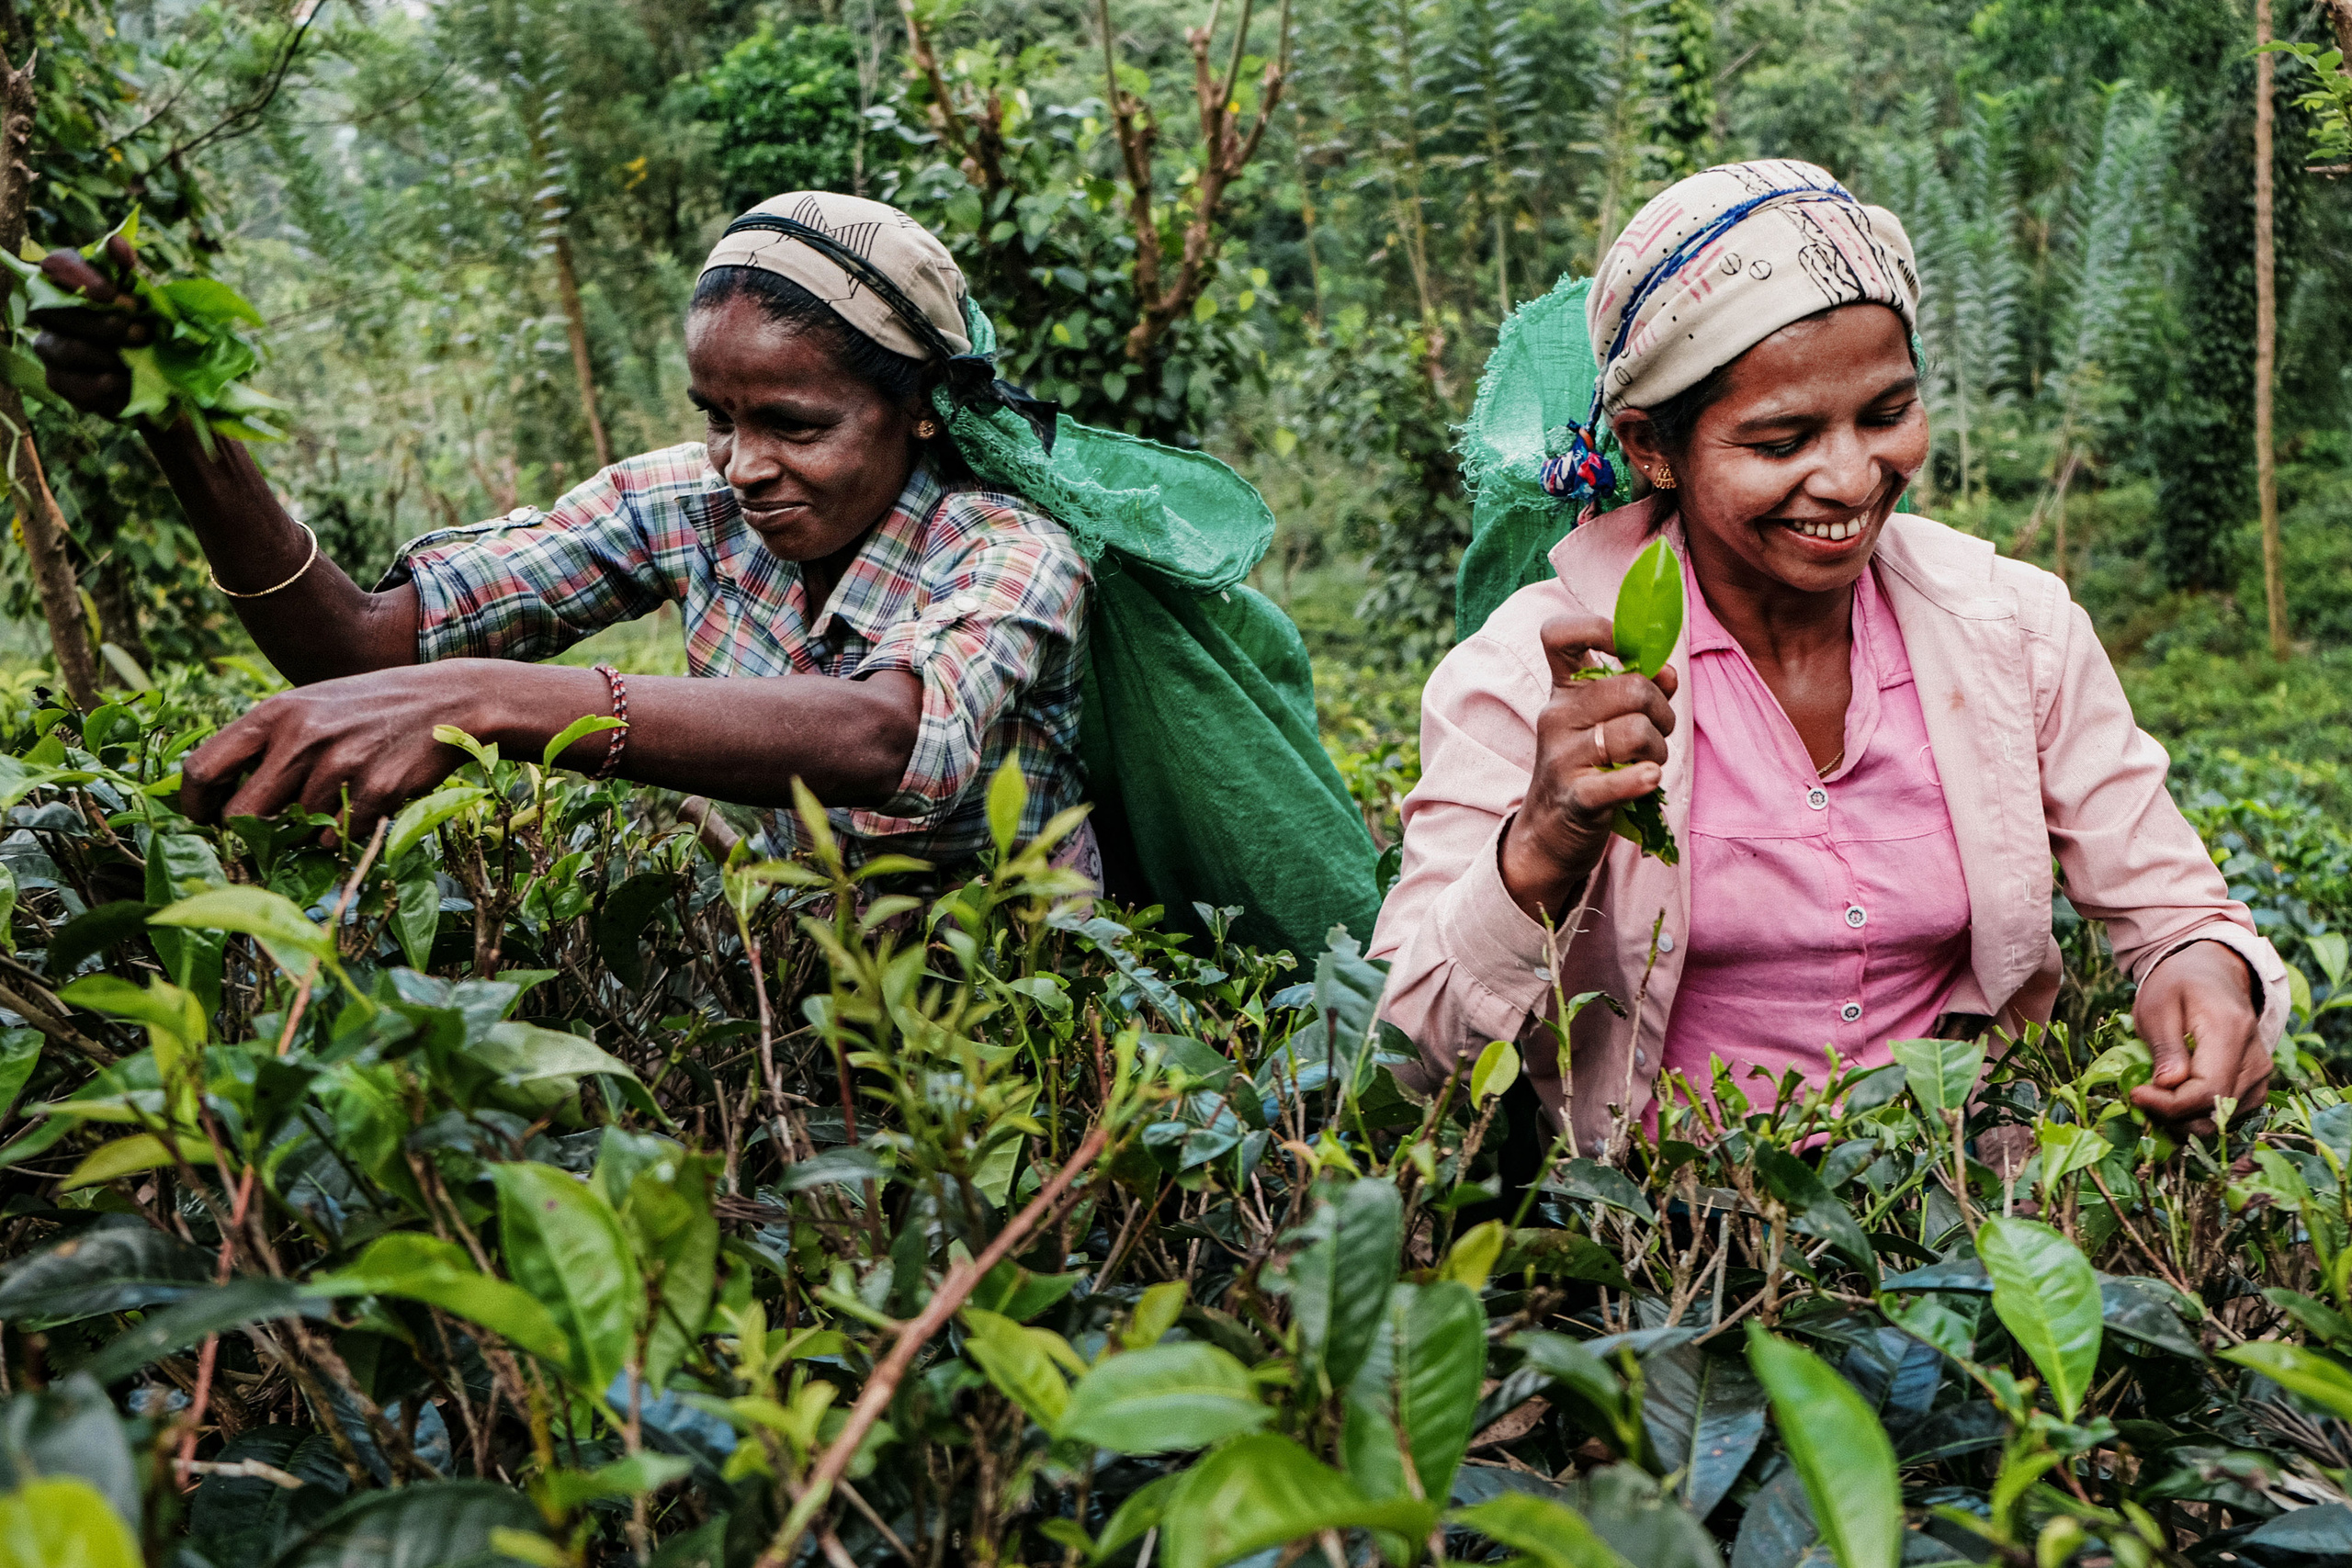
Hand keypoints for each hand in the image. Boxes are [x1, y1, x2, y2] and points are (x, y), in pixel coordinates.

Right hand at [28, 234, 150, 419]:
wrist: (154, 381)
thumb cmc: (144, 329)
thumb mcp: (145, 299)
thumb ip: (128, 271)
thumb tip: (117, 243)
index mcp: (69, 282)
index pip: (57, 264)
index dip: (80, 277)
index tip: (111, 296)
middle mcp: (50, 311)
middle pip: (58, 310)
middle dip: (103, 323)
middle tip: (142, 333)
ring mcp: (50, 345)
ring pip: (65, 348)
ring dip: (105, 355)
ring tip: (134, 360)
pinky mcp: (59, 380)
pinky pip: (71, 382)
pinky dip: (102, 384)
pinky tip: (121, 382)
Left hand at [179, 664, 494, 838]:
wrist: (448, 700)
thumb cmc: (368, 708)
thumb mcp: (309, 707)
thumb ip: (266, 743)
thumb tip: (220, 798)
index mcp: (274, 714)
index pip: (201, 769)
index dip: (194, 805)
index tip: (204, 819)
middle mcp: (300, 738)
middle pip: (240, 816)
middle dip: (249, 833)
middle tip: (266, 833)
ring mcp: (339, 765)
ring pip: (297, 830)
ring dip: (313, 826)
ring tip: (343, 793)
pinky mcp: (376, 790)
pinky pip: (339, 837)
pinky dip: (347, 830)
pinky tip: (368, 798)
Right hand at [1499, 613, 1678, 919]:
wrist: (1549, 833)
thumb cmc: (1587, 766)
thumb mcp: (1605, 720)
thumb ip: (1638, 689)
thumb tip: (1668, 672)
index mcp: (1563, 690)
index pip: (1560, 634)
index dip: (1599, 628)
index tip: (1628, 649)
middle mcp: (1556, 716)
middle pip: (1631, 687)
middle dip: (1661, 710)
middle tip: (1657, 731)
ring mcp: (1562, 757)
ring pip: (1637, 731)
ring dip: (1659, 749)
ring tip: (1648, 762)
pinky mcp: (1575, 797)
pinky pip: (1617, 780)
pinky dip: (1640, 779)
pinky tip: (1647, 779)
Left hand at [2131, 940, 2269, 1136]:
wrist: (2212, 975)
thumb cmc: (2178, 986)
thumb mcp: (2158, 1008)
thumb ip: (2165, 1047)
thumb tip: (2168, 1084)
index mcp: (2231, 1032)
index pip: (2207, 1091)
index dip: (2169, 1104)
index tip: (2135, 1093)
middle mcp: (2256, 1059)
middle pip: (2217, 1111)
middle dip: (2172, 1114)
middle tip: (2140, 1095)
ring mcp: (2261, 1075)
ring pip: (2223, 1119)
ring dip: (2184, 1117)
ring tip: (2154, 1093)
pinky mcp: (2256, 1085)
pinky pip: (2229, 1114)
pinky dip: (2198, 1114)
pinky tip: (2174, 1096)